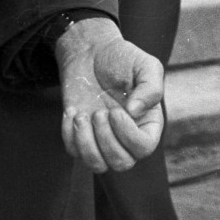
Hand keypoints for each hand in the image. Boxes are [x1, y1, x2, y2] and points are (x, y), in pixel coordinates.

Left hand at [56, 18, 164, 171]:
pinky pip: (74, 152)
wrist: (91, 54)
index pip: (144, 147)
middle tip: (99, 112)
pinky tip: (73, 111)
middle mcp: (128, 136)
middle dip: (105, 139)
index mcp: (148, 122)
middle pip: (122, 163)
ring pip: (97, 165)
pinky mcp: (82, 137)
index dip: (128, 136)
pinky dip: (69, 135)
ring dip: (86, 143)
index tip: (115, 111)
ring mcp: (103, 139)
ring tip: (82, 116)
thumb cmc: (121, 58)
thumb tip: (136, 113)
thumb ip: (151, 87)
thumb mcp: (144, 65)